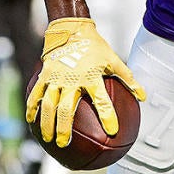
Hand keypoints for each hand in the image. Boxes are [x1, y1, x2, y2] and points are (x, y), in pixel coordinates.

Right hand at [25, 18, 145, 145]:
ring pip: (48, 104)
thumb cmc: (95, 47)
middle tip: (65, 143)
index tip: (112, 131)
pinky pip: (36, 94)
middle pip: (66, 108)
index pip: (101, 100)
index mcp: (91, 77)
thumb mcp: (113, 60)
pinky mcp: (45, 75)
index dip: (107, 115)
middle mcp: (72, 79)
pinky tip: (31, 121)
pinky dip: (32, 107)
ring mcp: (56, 78)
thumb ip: (128, 79)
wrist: (72, 29)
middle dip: (64, 128)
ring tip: (48, 139)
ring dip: (47, 123)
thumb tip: (143, 97)